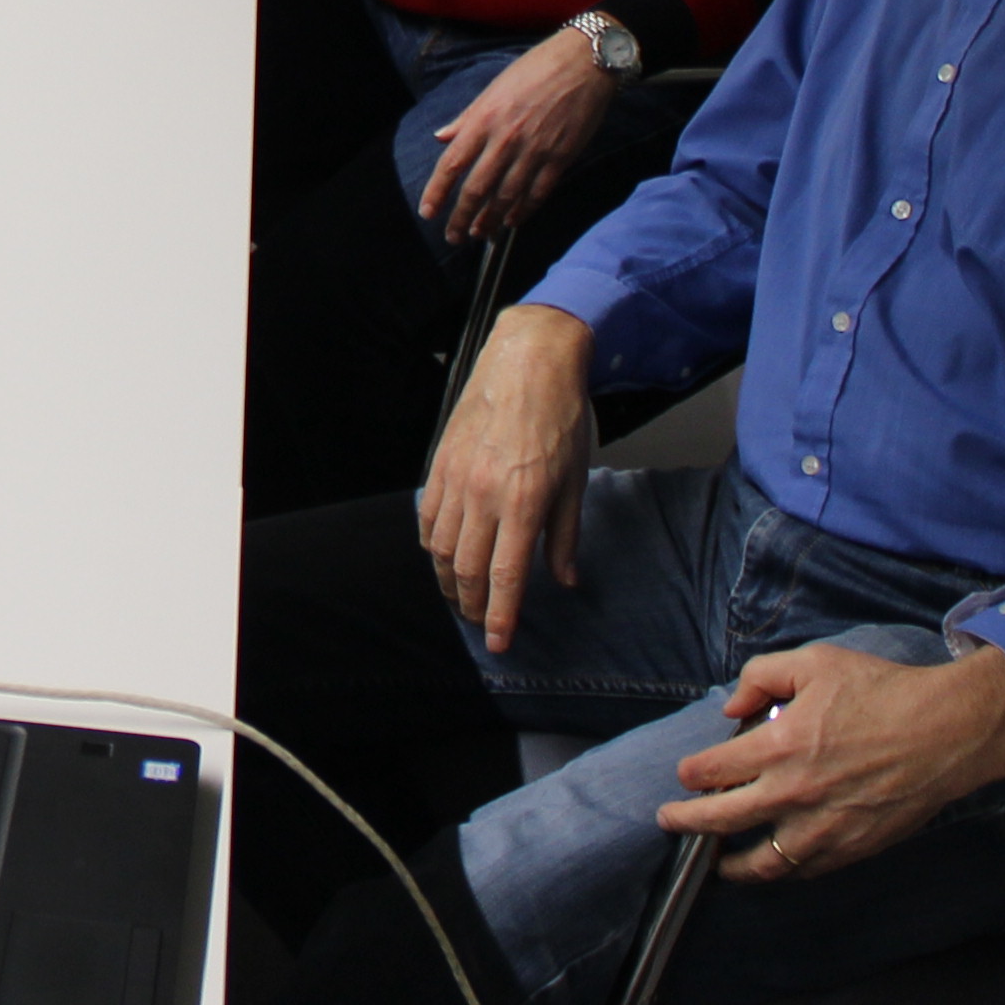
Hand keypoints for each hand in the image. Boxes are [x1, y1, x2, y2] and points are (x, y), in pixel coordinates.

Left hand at [413, 29, 624, 243]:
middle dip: (461, 217)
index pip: (451, 164)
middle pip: (476, 189)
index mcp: (484, 119)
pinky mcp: (561, 157)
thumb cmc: (535, 69)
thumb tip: (442, 138)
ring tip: (481, 234)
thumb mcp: (493, 88)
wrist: (584, 63)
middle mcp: (506, 139)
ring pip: (506, 197)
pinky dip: (523, 210)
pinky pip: (538, 192)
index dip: (437, 192)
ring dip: (491, 220)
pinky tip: (512, 221)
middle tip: (453, 236)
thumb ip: (466, 118)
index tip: (428, 213)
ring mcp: (535, 150)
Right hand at [416, 305, 597, 652]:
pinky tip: (441, 555)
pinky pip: (428, 516)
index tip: (500, 643)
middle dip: (473, 605)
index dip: (502, 616)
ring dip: (448, 580)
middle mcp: (485, 494)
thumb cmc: (559, 415)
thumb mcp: (576, 479)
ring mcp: (457, 478)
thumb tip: (565, 579)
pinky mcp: (441, 463)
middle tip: (482, 623)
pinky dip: (431, 544)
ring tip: (461, 597)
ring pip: (440, 548)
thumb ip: (565, 535)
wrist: (529, 361)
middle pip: (467, 569)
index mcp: (525, 501)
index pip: (507, 575)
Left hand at [660, 637, 1004, 885]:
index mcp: (778, 746)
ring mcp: (823, 827)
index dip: (690, 774)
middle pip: (721, 821)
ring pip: (763, 862)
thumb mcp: (813, 663)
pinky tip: (774, 866)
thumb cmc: (881, 693)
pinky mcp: (853, 847)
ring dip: (732, 865)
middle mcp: (793, 794)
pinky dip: (784, 872)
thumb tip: (733, 707)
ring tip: (717, 864)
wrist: (946, 732)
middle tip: (669, 821)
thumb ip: (761, 676)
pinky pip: (806, 870)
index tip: (685, 775)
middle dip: (687, 822)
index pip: (711, 771)